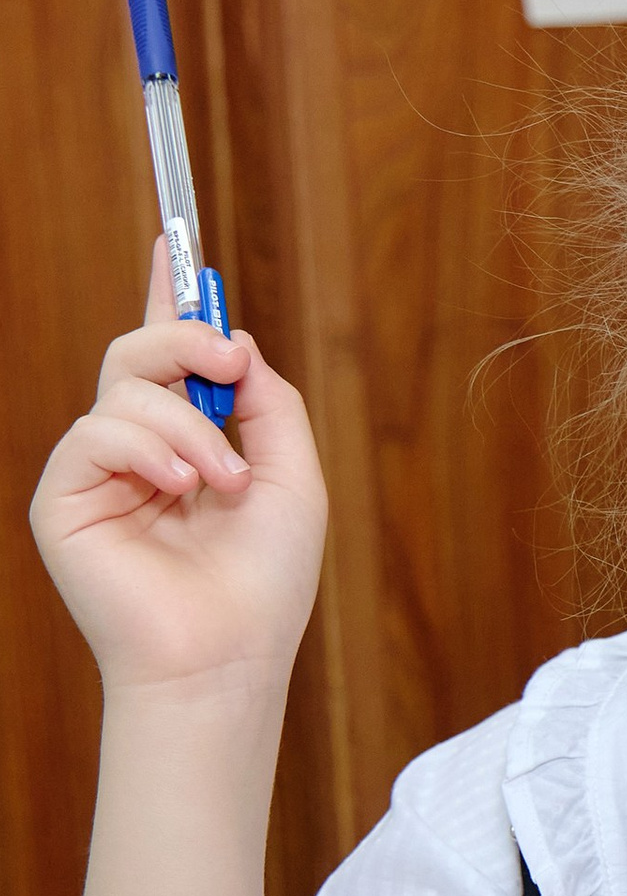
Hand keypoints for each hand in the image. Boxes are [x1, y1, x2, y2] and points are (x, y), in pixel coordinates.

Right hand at [30, 244, 325, 700]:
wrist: (227, 653)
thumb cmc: (265, 582)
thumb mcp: (293, 478)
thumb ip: (269, 404)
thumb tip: (236, 340)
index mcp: (191, 446)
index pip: (171, 359)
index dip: (171, 300)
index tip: (174, 241)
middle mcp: (139, 453)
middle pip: (139, 353)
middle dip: (185, 340)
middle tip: (229, 359)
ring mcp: (97, 473)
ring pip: (123, 388)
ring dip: (188, 426)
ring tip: (222, 481)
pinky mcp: (63, 497)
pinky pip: (97, 430)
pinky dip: (150, 450)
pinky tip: (183, 488)